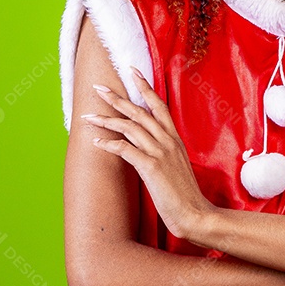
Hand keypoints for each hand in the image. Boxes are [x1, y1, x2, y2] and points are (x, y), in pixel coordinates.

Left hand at [84, 66, 214, 241]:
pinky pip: (125, 149)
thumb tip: (147, 144)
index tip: (132, 72)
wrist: (196, 214)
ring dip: (106, 120)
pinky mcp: (151, 167)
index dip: (145, 87)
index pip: (158, 105)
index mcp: (174, 138)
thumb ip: (164, 150)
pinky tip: (97, 141)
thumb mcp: (177, 165)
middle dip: (117, 98)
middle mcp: (167, 141)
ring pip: (129, 127)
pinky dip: (109, 144)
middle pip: (139, 111)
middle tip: (98, 88)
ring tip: (88, 117)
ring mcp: (160, 152)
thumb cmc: (185, 194)